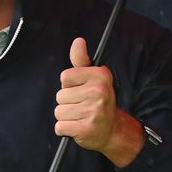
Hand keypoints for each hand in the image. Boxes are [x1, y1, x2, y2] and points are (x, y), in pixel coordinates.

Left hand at [55, 37, 143, 166]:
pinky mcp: (86, 128)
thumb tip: (78, 41)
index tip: (81, 90)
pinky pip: (60, 127)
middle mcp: (99, 91)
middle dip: (67, 103)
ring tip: (80, 116)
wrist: (112, 130)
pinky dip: (65, 129)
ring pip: (59, 112)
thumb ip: (81, 60)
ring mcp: (93, 110)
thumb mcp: (92, 78)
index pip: (65, 76)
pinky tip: (78, 127)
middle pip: (60, 95)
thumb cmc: (98, 102)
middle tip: (82, 106)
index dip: (69, 85)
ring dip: (66, 117)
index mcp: (100, 76)